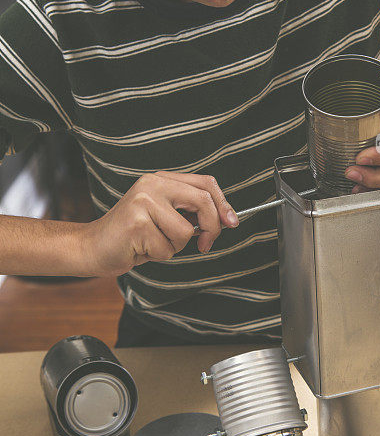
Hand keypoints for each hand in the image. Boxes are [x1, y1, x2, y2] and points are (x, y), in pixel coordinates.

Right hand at [79, 172, 238, 276]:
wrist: (92, 247)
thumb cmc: (130, 236)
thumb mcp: (162, 216)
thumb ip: (188, 212)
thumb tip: (225, 219)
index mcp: (160, 180)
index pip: (205, 183)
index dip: (223, 203)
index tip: (232, 222)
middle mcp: (152, 185)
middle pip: (202, 201)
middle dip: (211, 227)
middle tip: (205, 244)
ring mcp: (143, 202)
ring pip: (184, 231)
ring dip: (174, 247)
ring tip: (153, 244)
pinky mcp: (136, 223)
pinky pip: (167, 248)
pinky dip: (158, 256)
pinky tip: (140, 249)